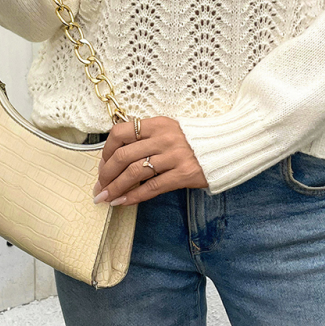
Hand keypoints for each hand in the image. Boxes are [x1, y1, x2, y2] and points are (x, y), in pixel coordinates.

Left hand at [93, 115, 208, 205]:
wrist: (225, 146)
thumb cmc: (193, 140)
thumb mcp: (169, 129)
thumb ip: (146, 137)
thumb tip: (118, 155)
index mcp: (157, 124)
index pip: (120, 133)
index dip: (106, 151)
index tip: (102, 165)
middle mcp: (163, 138)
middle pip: (123, 156)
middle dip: (106, 174)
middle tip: (99, 186)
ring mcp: (174, 156)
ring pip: (134, 173)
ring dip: (115, 188)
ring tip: (106, 198)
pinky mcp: (183, 174)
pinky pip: (152, 187)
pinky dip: (133, 196)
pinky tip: (123, 202)